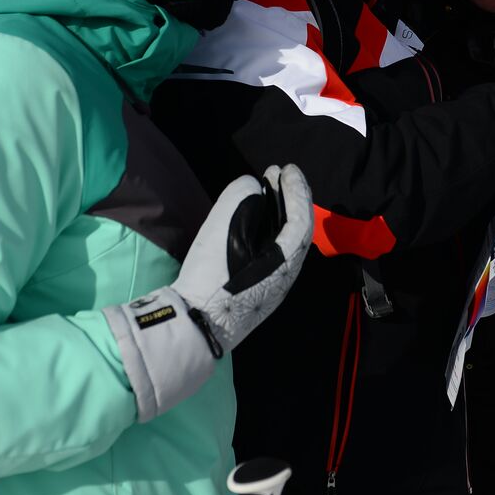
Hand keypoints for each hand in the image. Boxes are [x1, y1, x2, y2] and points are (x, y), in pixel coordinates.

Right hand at [105, 166, 313, 421]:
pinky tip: (248, 226)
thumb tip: (253, 188)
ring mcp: (271, 290)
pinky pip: (270, 257)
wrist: (192, 325)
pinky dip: (265, 234)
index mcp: (287, 261)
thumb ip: (242, 196)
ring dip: (275, 216)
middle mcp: (286, 276)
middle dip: (287, 199)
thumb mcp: (224, 225)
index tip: (288, 168)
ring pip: (282, 245)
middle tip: (275, 174)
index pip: (302, 218)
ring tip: (262, 192)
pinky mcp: (253, 297)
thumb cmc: (211, 276)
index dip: (298, 189)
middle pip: (295, 231)